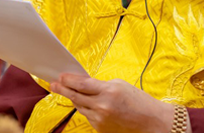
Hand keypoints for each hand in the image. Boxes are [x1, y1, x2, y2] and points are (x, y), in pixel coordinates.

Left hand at [51, 74, 174, 132]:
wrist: (149, 121)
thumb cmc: (137, 100)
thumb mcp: (119, 85)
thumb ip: (100, 84)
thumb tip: (84, 84)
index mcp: (108, 91)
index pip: (82, 84)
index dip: (69, 80)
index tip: (60, 76)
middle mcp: (102, 106)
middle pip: (76, 96)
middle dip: (63, 89)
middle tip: (53, 84)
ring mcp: (100, 119)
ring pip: (80, 106)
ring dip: (74, 98)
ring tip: (67, 90)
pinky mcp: (100, 129)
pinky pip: (88, 115)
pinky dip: (86, 108)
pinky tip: (88, 103)